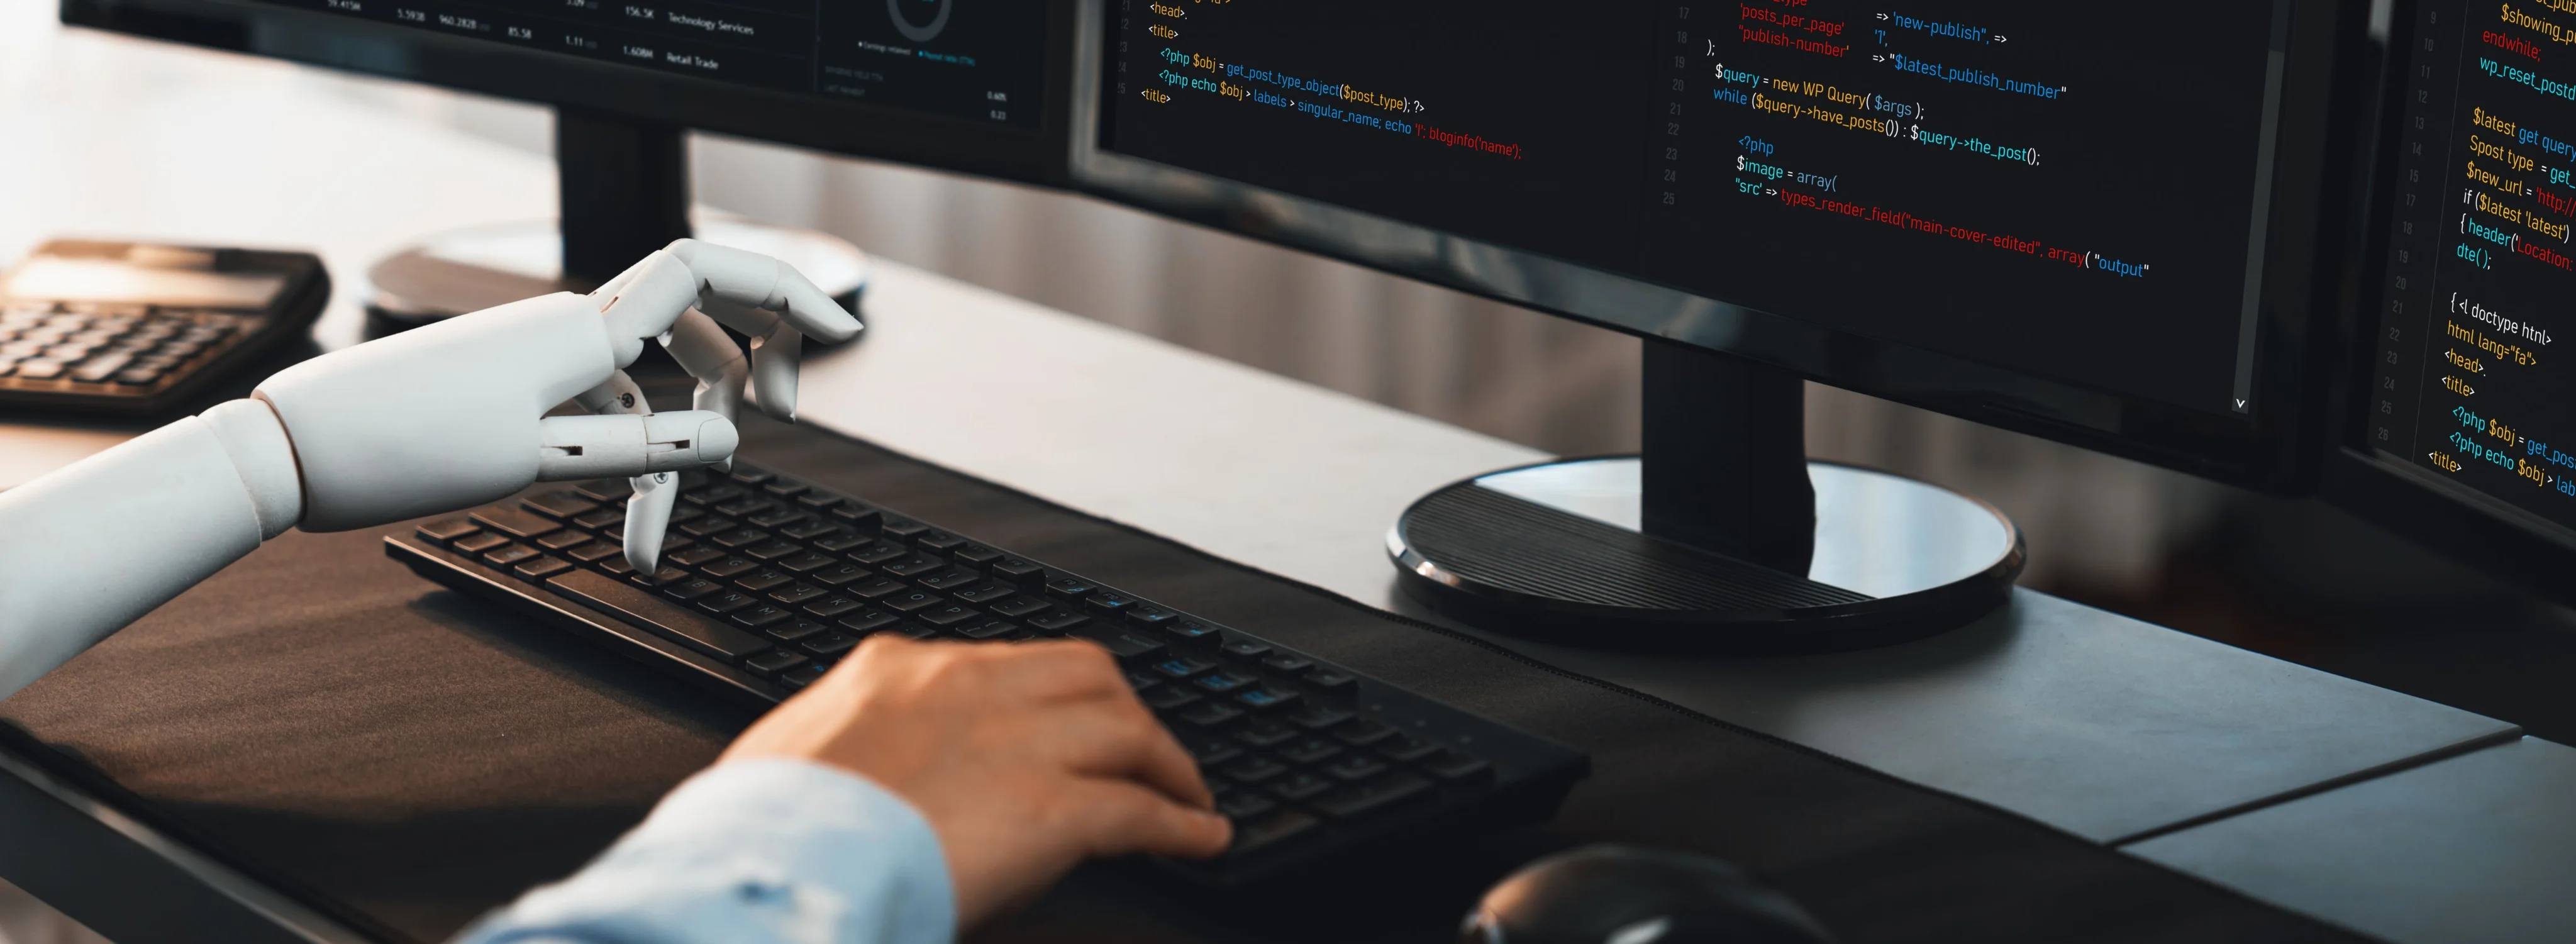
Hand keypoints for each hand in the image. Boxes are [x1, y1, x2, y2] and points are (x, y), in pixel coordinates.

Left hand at [250, 239, 858, 533]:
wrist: (292, 453)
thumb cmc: (397, 448)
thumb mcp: (540, 459)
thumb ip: (644, 447)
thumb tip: (732, 438)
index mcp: (583, 328)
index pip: (708, 272)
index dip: (786, 290)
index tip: (844, 333)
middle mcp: (571, 328)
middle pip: (699, 326)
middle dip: (750, 372)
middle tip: (782, 425)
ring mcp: (546, 357)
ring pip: (654, 384)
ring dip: (676, 450)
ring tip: (656, 539)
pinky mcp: (522, 391)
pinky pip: (608, 413)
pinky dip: (629, 464)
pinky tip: (627, 527)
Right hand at [720, 636, 1232, 925]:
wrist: (768, 867)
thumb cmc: (762, 832)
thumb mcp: (792, 755)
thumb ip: (849, 744)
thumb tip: (863, 769)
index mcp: (897, 670)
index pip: (1000, 662)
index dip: (1048, 696)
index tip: (1066, 719)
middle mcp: (968, 689)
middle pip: (1085, 676)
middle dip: (1124, 711)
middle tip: (1144, 748)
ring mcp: (1015, 744)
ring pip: (1127, 730)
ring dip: (1169, 764)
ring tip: (1189, 794)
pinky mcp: (1048, 809)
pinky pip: (1141, 810)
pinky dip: (1182, 824)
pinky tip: (1202, 839)